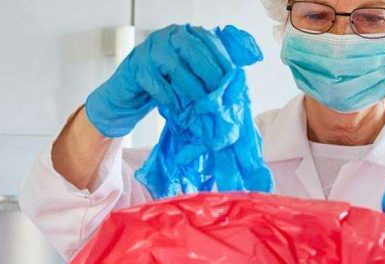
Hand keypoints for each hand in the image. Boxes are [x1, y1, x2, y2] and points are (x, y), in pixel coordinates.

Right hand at [85, 24, 262, 138]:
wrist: (129, 92)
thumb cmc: (166, 82)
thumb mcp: (193, 71)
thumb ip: (219, 63)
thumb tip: (254, 56)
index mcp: (187, 33)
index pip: (210, 41)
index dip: (224, 61)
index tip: (235, 82)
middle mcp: (168, 37)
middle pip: (194, 51)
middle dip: (211, 74)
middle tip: (220, 95)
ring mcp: (149, 51)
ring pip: (176, 67)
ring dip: (193, 89)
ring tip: (203, 105)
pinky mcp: (135, 69)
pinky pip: (157, 84)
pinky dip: (170, 98)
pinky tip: (178, 110)